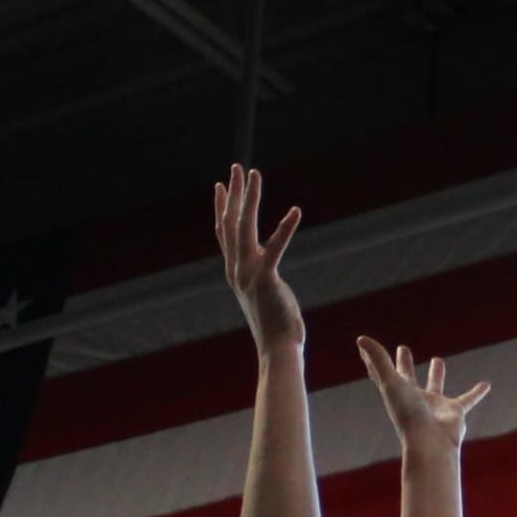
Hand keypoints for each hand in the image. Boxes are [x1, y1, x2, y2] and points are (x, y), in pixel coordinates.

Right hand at [214, 165, 303, 351]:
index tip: (221, 186)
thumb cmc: (276, 326)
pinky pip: (276, 247)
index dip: (222, 207)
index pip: (224, 232)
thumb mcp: (262, 295)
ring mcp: (248, 273)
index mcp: (235, 271)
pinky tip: (296, 210)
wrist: (276, 349)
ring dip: (249, 198)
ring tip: (254, 174)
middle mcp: (236, 269)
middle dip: (233, 193)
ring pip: (244, 227)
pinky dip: (285, 228)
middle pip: (231, 222)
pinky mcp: (266, 279)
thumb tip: (263, 271)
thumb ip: (259, 278)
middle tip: (236, 167)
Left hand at [358, 337, 490, 451]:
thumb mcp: (391, 382)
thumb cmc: (409, 415)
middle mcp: (414, 399)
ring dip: (436, 375)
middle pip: (407, 378)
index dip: (374, 360)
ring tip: (437, 360)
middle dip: (404, 364)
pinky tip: (486, 385)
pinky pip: (468, 400)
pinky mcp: (455, 412)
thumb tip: (360, 339)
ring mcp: (434, 406)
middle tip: (403, 349)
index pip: (382, 372)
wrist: (431, 443)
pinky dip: (477, 393)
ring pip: (435, 387)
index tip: (366, 347)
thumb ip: (379, 360)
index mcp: (396, 393)